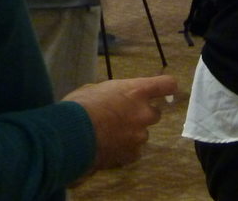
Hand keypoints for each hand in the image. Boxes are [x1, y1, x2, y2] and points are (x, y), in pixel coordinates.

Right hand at [63, 74, 177, 172]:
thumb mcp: (96, 89)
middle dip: (142, 115)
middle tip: (124, 118)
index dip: (167, 87)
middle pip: (155, 114)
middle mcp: (144, 113)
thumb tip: (114, 98)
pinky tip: (108, 149)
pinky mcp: (131, 155)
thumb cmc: (80, 106)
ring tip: (110, 137)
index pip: (167, 84)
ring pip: (142, 134)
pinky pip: (133, 152)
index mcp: (137, 91)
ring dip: (131, 134)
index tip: (164, 90)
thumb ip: (114, 93)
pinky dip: (123, 151)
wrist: (70, 137)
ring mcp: (139, 135)